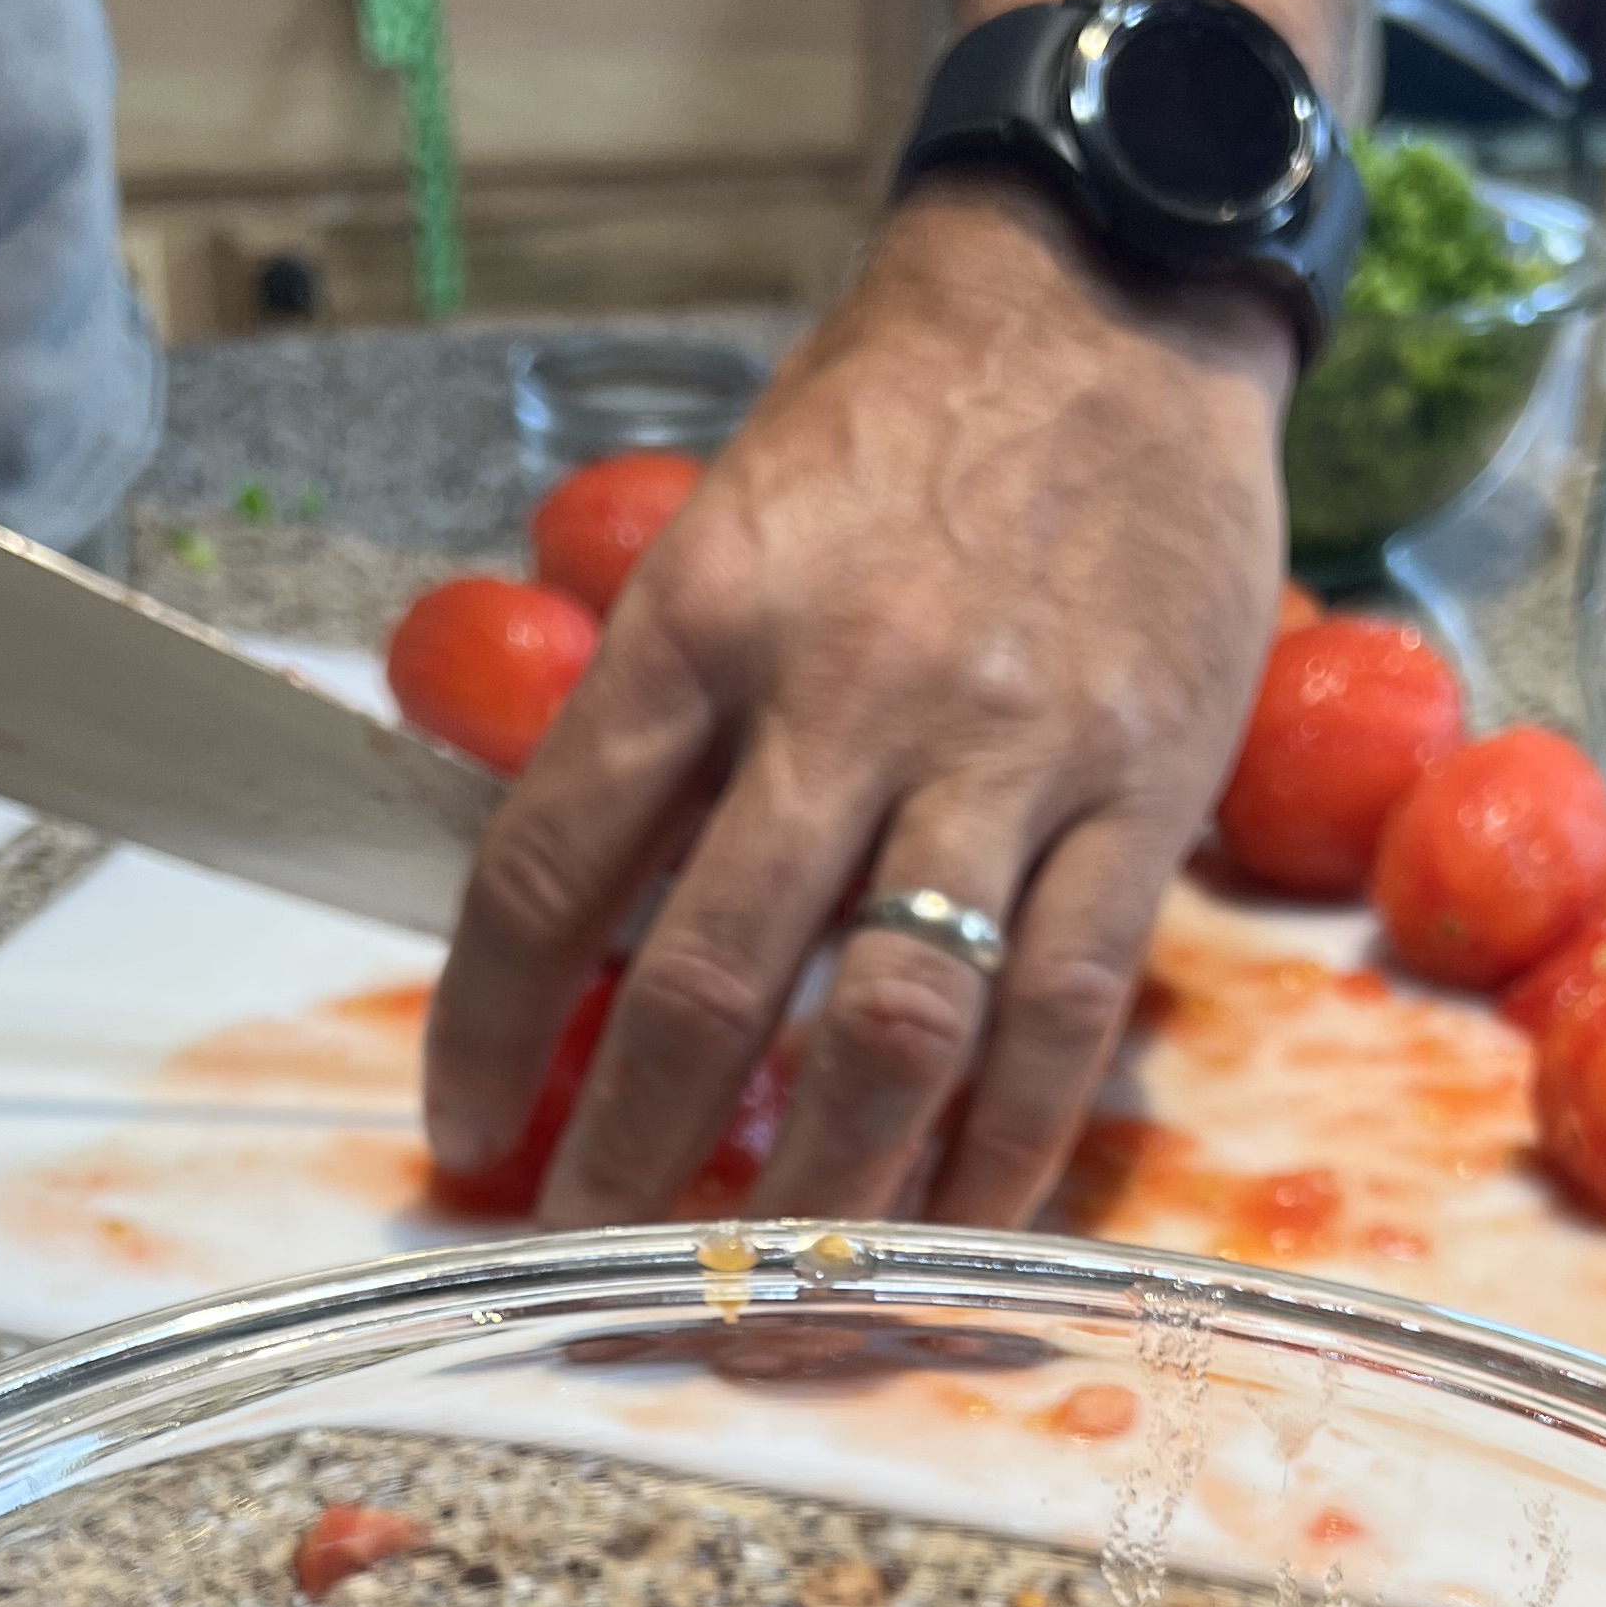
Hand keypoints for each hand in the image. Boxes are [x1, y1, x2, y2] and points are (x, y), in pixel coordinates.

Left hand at [423, 178, 1293, 1228]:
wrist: (1110, 298)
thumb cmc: (898, 428)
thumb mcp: (726, 530)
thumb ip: (657, 716)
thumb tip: (577, 926)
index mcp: (702, 619)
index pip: (554, 862)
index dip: (487, 1026)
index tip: (461, 1135)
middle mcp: (844, 692)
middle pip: (711, 980)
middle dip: (637, 1157)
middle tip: (597, 1268)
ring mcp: (1007, 753)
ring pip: (894, 1029)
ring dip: (815, 1200)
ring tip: (760, 1308)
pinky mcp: (1143, 796)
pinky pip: (1066, 1023)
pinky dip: (999, 1160)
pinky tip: (940, 1245)